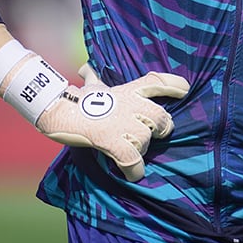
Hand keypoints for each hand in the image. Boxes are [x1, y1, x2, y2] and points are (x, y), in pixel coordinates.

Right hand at [35, 64, 189, 181]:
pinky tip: (133, 174)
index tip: (185, 90)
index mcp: (127, 91)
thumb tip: (84, 68)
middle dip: (163, 129)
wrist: (57, 110)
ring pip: (146, 140)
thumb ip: (94, 78)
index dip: (173, 85)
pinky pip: (132, 159)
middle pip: (161, 117)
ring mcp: (121, 123)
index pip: (156, 82)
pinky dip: (134, 170)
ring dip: (140, 151)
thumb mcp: (91, 86)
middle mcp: (129, 105)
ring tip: (130, 153)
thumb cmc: (75, 99)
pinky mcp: (111, 140)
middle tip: (156, 135)